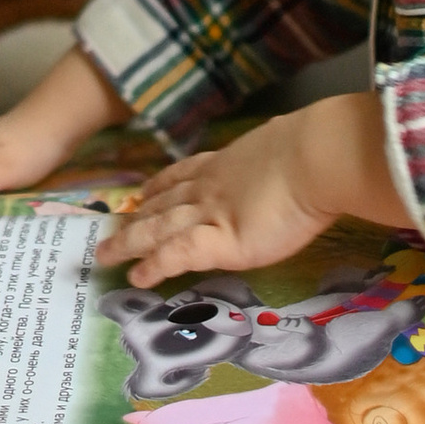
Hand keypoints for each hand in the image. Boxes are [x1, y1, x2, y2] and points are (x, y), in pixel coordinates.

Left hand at [92, 91, 402, 283]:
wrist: (318, 157)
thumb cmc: (315, 151)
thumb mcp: (288, 146)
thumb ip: (280, 158)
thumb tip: (298, 154)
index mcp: (227, 164)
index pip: (184, 175)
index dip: (160, 187)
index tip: (143, 194)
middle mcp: (211, 187)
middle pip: (163, 203)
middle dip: (136, 216)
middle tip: (112, 227)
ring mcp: (211, 213)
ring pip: (158, 227)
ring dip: (130, 240)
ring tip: (106, 253)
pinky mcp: (220, 241)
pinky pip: (176, 254)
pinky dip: (155, 265)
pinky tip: (137, 276)